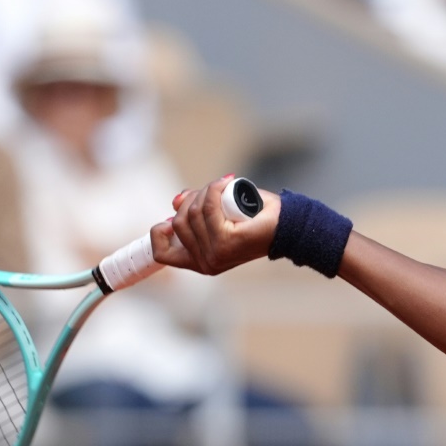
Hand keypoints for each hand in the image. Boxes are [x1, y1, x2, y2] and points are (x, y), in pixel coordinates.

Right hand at [151, 175, 280, 274]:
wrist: (286, 225)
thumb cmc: (254, 219)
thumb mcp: (218, 212)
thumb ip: (196, 208)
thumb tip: (176, 201)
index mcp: (199, 262)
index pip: (161, 252)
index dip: (159, 231)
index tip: (171, 215)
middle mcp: (205, 263)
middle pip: (178, 222)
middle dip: (192, 200)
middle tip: (214, 190)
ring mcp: (214, 255)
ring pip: (192, 212)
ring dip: (207, 192)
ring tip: (224, 187)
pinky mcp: (225, 243)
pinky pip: (208, 208)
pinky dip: (215, 189)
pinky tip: (227, 183)